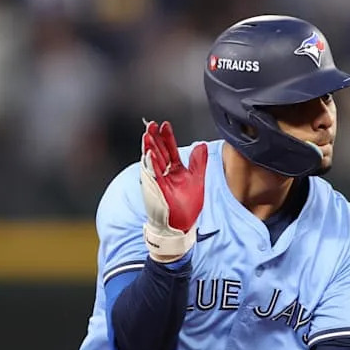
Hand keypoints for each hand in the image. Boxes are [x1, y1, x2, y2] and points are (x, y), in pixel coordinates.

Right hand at [140, 120, 207, 261]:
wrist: (180, 226)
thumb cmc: (186, 206)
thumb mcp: (196, 180)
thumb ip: (198, 162)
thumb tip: (201, 145)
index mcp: (174, 170)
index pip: (170, 149)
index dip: (167, 137)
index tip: (165, 124)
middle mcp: (164, 173)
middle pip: (158, 151)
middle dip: (155, 137)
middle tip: (152, 124)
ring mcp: (158, 180)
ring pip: (152, 160)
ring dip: (149, 147)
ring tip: (147, 133)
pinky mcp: (155, 189)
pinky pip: (152, 174)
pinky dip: (151, 163)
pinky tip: (149, 152)